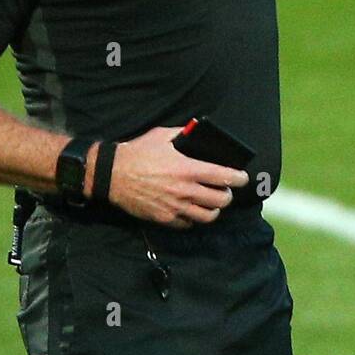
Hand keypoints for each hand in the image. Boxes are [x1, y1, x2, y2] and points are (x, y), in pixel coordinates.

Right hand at [106, 126, 249, 228]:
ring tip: (213, 203)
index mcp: (187, 169)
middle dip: (228, 195)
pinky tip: (192, 210)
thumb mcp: (161, 136)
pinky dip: (194, 218)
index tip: (243, 178)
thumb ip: (182, 133)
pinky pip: (189, 224)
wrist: (112, 175)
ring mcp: (175, 207)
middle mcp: (184, 190)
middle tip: (226, 190)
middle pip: (220, 200)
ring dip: (214, 209)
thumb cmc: (137, 153)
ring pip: (208, 216)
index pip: (223, 177)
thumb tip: (196, 130)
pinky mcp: (165, 219)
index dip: (238, 179)